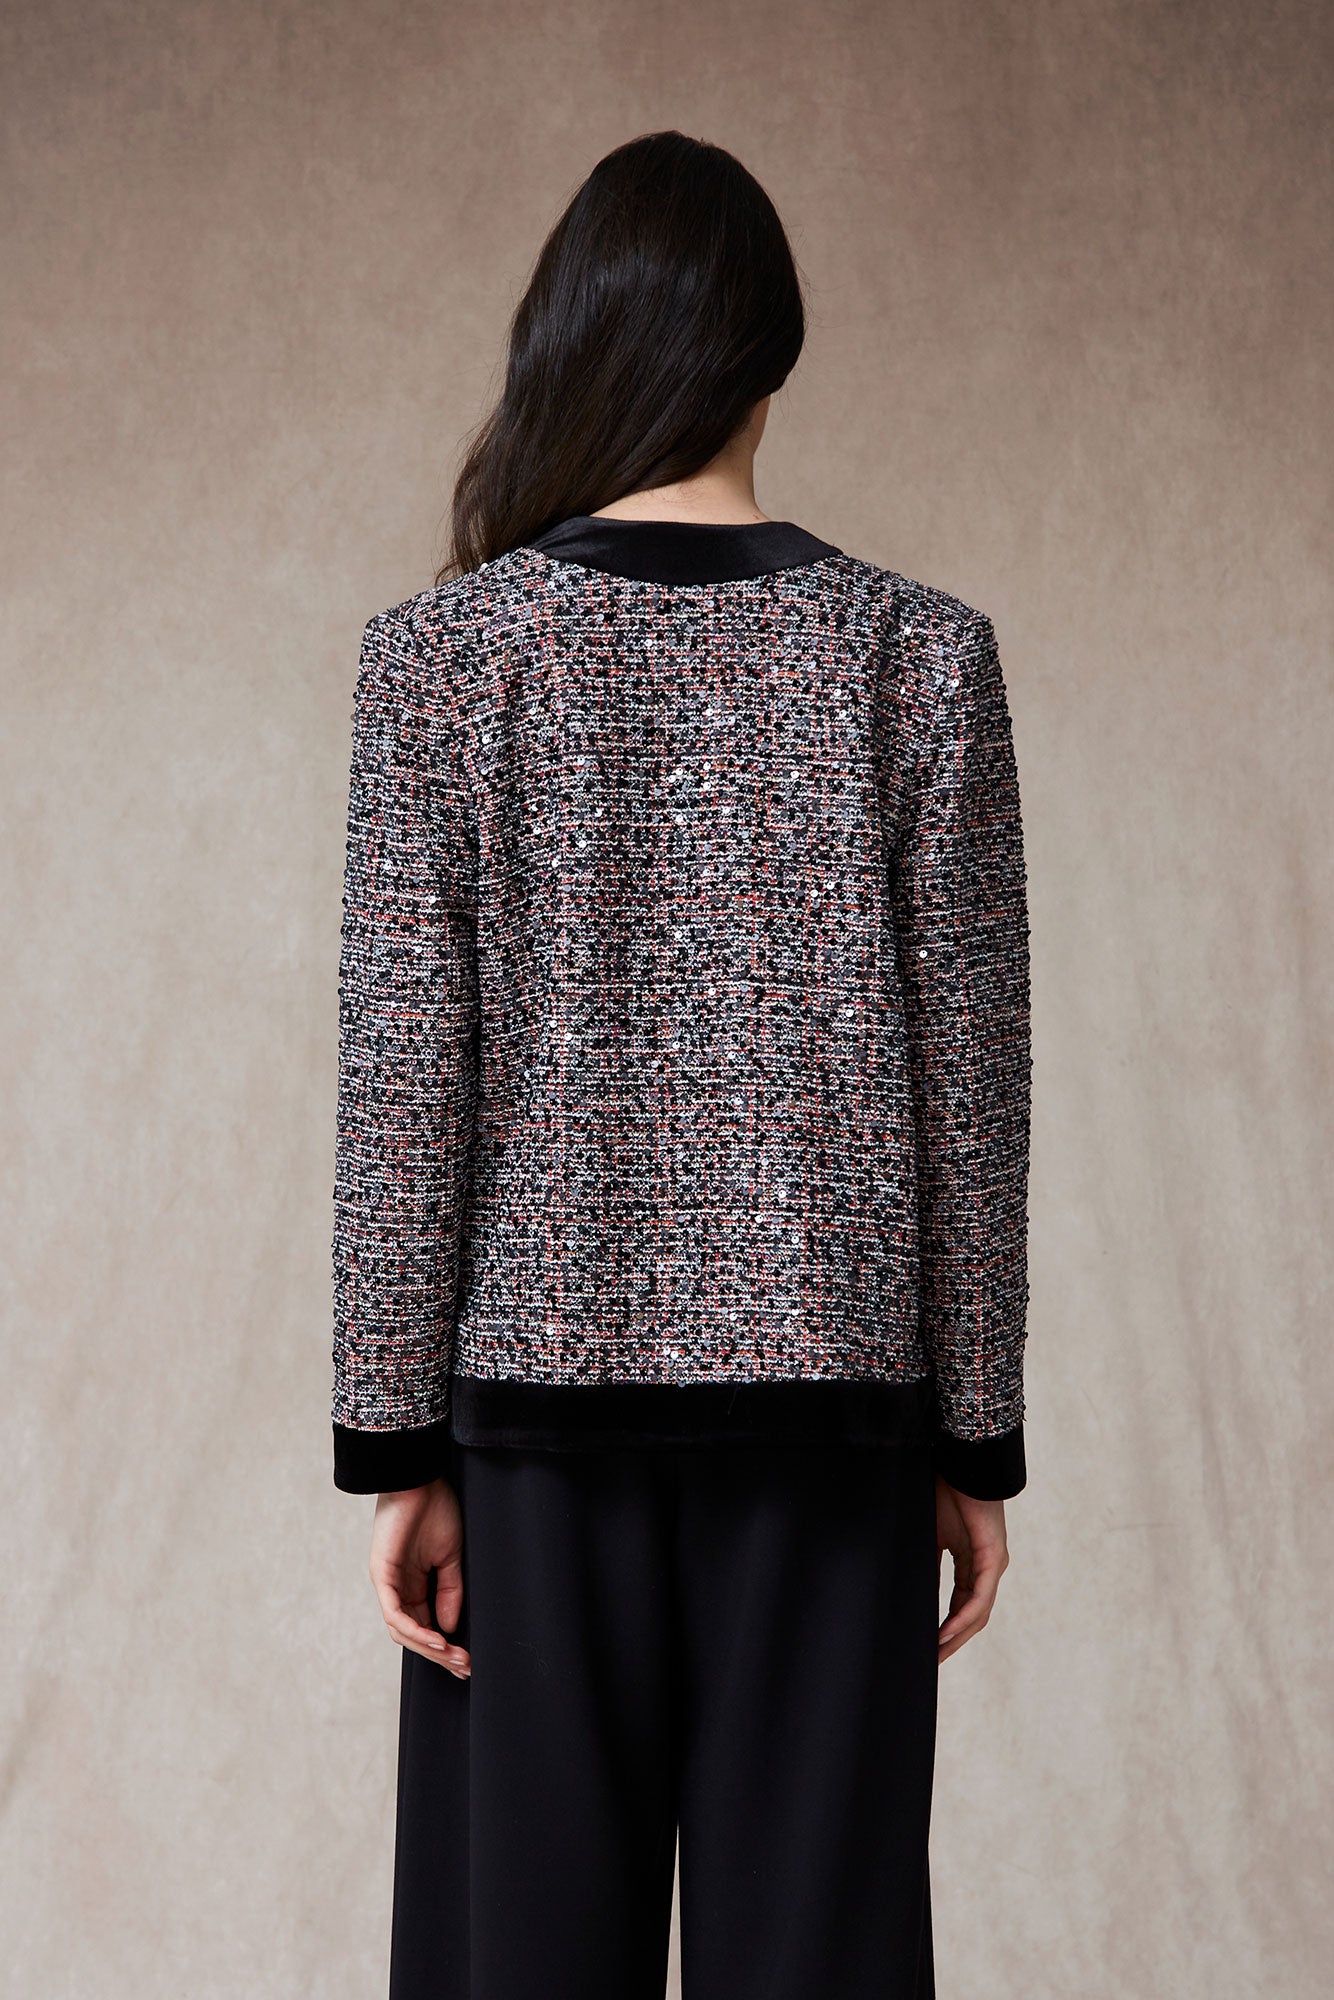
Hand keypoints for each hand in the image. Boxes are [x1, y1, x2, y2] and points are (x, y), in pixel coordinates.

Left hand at [368, 1477, 471, 1675]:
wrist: (421, 1477)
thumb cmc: (435, 1509)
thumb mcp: (451, 1556)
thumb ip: (450, 1591)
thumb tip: (449, 1628)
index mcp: (413, 1584)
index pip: (425, 1625)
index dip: (444, 1646)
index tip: (466, 1661)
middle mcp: (397, 1588)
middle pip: (413, 1635)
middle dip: (439, 1654)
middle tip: (464, 1667)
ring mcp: (388, 1583)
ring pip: (403, 1631)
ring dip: (429, 1648)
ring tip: (455, 1656)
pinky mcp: (382, 1575)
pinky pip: (395, 1613)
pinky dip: (416, 1630)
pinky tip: (438, 1640)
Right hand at [935, 1477, 1009, 1662]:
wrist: (959, 1460)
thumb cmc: (944, 1490)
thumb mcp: (930, 1536)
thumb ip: (927, 1565)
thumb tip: (913, 1594)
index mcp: (971, 1560)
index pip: (960, 1603)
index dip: (945, 1627)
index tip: (926, 1647)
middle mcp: (986, 1566)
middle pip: (972, 1615)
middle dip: (952, 1640)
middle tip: (931, 1662)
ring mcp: (992, 1562)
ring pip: (978, 1612)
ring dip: (957, 1636)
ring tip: (936, 1655)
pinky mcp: (992, 1556)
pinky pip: (979, 1596)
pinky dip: (963, 1617)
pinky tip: (946, 1632)